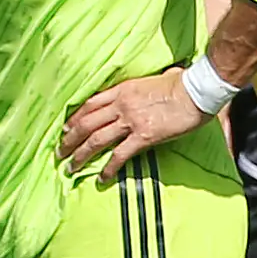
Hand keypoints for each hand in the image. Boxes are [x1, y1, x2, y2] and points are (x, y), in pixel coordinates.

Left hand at [61, 69, 206, 183]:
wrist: (196, 90)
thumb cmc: (181, 83)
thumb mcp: (154, 79)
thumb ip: (142, 87)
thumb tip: (148, 87)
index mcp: (122, 89)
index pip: (89, 104)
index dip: (74, 118)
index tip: (65, 129)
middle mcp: (121, 104)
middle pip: (86, 123)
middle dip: (70, 140)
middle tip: (60, 153)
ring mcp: (130, 120)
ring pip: (96, 139)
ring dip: (81, 155)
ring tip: (71, 167)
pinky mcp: (143, 136)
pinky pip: (120, 155)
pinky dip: (108, 168)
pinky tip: (102, 178)